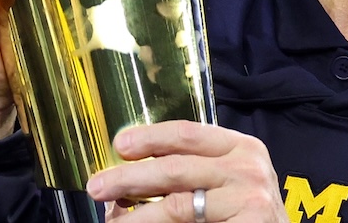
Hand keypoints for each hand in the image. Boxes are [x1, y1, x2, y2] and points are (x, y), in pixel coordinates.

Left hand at [89, 122, 284, 221]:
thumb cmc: (248, 212)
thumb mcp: (230, 179)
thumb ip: (196, 168)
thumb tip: (136, 170)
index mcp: (242, 147)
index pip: (188, 133)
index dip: (150, 137)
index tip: (119, 145)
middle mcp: (248, 167)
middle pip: (175, 168)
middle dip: (130, 177)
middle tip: (98, 186)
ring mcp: (249, 198)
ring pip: (176, 204)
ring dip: (137, 215)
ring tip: (111, 221)